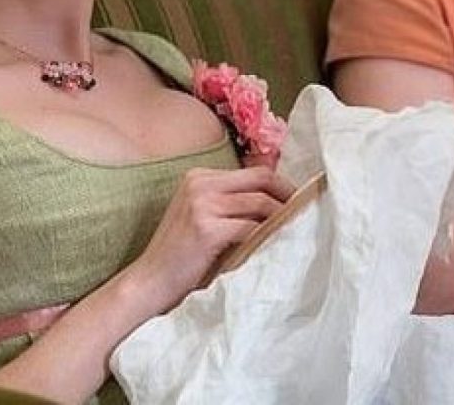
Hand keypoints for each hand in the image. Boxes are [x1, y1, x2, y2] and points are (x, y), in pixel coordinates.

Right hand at [130, 166, 293, 309]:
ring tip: (294, 231)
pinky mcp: (207, 228)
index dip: (280, 186)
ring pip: (261, 203)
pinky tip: (275, 246)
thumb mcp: (202, 216)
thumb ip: (230, 203)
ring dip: (282, 218)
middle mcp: (200, 183)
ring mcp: (202, 204)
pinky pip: (252, 228)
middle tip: (304, 214)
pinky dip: (268, 236)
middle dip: (287, 195)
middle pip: (261, 180)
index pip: (254, 172)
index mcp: (199, 176)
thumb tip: (276, 200)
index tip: (296, 202)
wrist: (149, 281)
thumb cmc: (180, 255)